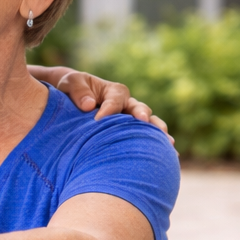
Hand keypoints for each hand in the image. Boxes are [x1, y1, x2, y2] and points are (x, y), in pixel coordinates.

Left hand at [31, 66, 171, 143]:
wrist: (71, 98)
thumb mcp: (70, 83)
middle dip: (141, 115)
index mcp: (113, 91)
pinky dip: (156, 145)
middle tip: (142, 121)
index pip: (115, 99)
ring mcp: (130, 119)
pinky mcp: (129, 132)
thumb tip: (89, 105)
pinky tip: (169, 156)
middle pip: (138, 108)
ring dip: (156, 132)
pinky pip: (145, 137)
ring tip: (166, 142)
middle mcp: (126, 104)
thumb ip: (78, 91)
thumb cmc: (71, 88)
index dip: (109, 108)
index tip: (98, 119)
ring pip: (147, 124)